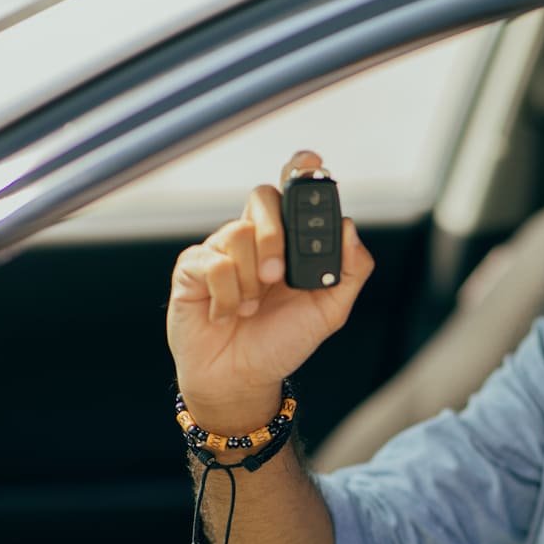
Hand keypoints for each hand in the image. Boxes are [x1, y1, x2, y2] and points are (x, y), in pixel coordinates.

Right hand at [167, 151, 373, 426]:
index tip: (311, 164)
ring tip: (250, 308)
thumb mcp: (329, 312)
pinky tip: (226, 315)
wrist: (241, 379)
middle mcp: (255, 239)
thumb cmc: (281, 342)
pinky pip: (212, 261)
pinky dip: (227, 295)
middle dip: (274, 235)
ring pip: (238, 232)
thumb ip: (349, 272)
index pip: (293, 193)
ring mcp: (223, 250)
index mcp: (289, 243)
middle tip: (278, 277)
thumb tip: (350, 229)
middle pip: (262, 197)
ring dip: (250, 279)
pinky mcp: (193, 268)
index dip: (300, 171)